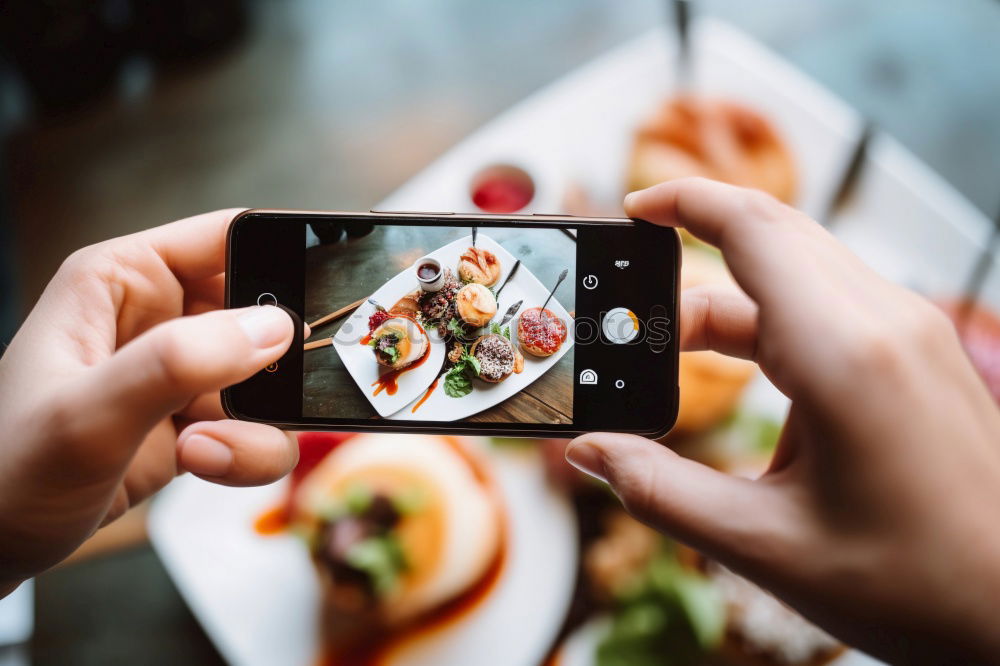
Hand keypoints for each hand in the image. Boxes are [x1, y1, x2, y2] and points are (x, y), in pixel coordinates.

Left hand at [0, 210, 299, 594]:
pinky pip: (261, 428)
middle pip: (267, 312)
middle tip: (271, 393)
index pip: (229, 237)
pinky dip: (247, 454)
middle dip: (282, 359)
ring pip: (273, 380)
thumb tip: (273, 328)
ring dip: (259, 422)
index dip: (287, 252)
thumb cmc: (7, 475)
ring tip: (201, 449)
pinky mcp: (197, 422)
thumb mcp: (87, 417)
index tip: (336, 289)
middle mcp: (161, 318)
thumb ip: (177, 364)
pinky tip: (195, 463)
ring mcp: (183, 373)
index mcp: (125, 280)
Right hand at [566, 179, 999, 662]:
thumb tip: (589, 452)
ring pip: (802, 268)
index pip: (751, 227)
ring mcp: (910, 333)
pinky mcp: (918, 353)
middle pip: (773, 235)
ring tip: (670, 351)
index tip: (631, 208)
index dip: (683, 202)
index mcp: (844, 354)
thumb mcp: (764, 544)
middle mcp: (885, 322)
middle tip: (631, 302)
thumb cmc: (915, 584)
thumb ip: (659, 490)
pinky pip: (831, 302)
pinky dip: (771, 316)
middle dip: (693, 250)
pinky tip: (742, 367)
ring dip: (730, 294)